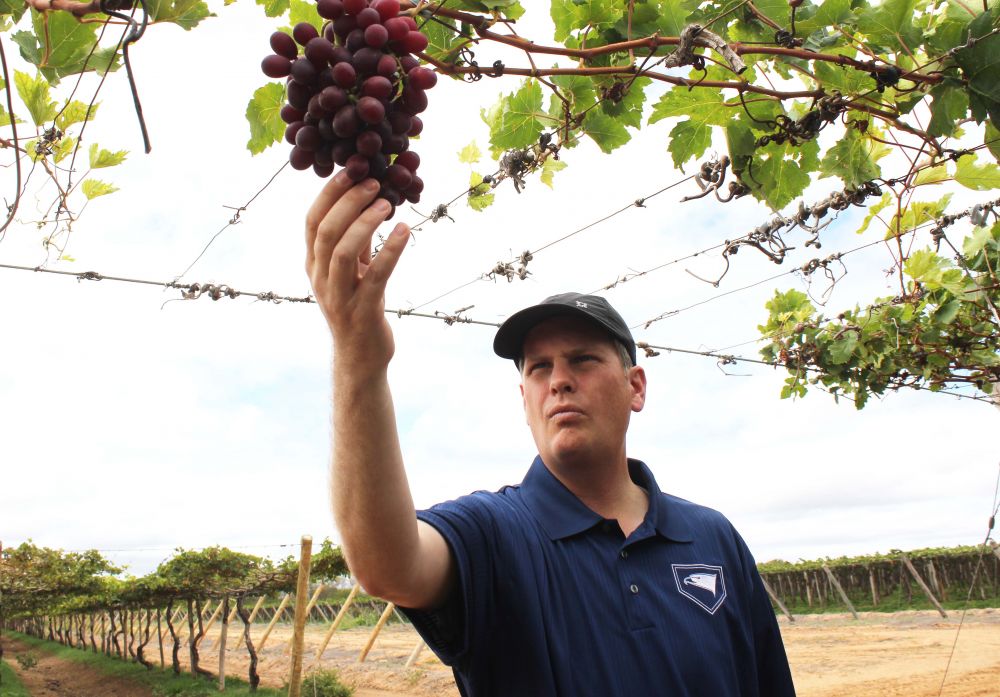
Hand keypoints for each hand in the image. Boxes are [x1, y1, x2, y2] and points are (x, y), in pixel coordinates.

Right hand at [306, 171, 409, 373]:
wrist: (361, 357)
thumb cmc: (358, 307)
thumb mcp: (351, 270)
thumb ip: (354, 240)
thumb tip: (368, 201)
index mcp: (314, 265)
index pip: (312, 222)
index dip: (328, 194)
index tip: (350, 171)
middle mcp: (320, 278)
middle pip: (326, 231)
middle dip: (349, 202)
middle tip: (374, 183)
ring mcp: (339, 296)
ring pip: (343, 251)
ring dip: (366, 222)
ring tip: (388, 203)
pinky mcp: (363, 310)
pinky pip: (376, 276)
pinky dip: (391, 250)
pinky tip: (406, 232)